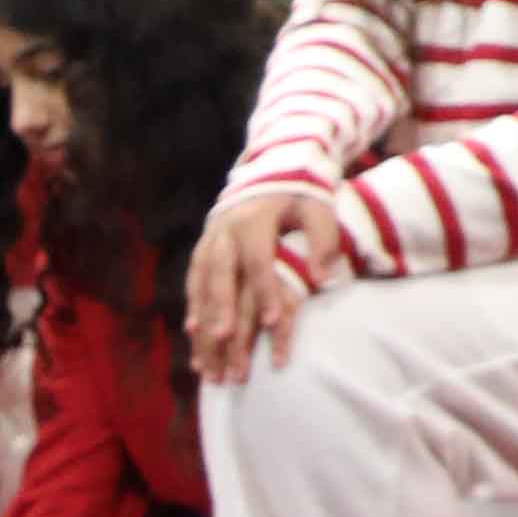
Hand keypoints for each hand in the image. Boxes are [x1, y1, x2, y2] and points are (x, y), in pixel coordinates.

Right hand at [184, 184, 354, 378]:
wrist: (269, 172)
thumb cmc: (299, 197)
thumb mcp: (317, 209)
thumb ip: (323, 239)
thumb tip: (322, 279)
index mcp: (253, 219)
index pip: (258, 260)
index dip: (265, 290)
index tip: (272, 322)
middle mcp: (225, 231)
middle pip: (220, 274)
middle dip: (221, 308)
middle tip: (225, 339)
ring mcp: (210, 240)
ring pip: (201, 282)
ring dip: (202, 317)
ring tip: (208, 343)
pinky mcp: (203, 249)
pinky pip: (194, 281)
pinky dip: (194, 307)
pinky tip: (193, 334)